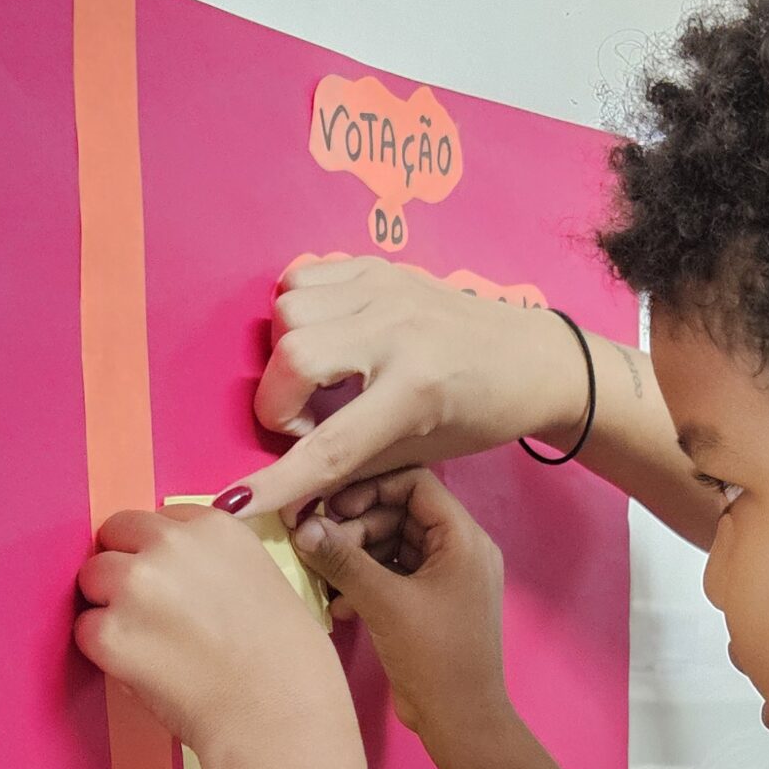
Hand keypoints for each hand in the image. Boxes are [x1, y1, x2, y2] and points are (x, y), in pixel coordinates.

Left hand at [75, 500, 338, 746]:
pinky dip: (104, 652)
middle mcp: (169, 544)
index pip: (157, 521)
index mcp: (214, 527)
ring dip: (109, 607)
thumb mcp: (264, 581)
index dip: (158, 554)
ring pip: (92, 579)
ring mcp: (134, 586)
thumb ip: (215, 566)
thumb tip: (183, 580)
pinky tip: (144, 670)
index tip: (170, 584)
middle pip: (114, 538)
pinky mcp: (109, 633)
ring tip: (149, 645)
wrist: (280, 715)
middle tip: (150, 615)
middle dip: (124, 570)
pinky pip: (85, 630)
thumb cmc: (290, 663)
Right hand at [231, 255, 589, 524]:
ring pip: (289, 310)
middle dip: (279, 401)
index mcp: (416, 390)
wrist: (531, 357)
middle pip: (293, 356)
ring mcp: (387, 290)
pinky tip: (327, 340)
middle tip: (310, 422)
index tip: (236, 502)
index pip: (330, 444)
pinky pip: (304, 276)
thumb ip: (350, 467)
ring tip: (320, 379)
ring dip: (287, 353)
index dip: (279, 480)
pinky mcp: (379, 266)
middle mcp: (397, 331)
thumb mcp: (421, 453)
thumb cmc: (480, 415)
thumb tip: (287, 492)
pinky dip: (299, 311)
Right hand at [293, 469, 508, 758]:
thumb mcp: (384, 602)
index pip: (416, 483)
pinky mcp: (430, 604)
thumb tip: (301, 526)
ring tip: (325, 579)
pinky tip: (339, 605)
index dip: (371, 489)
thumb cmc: (434, 657)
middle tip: (321, 548)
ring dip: (356, 558)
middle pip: (400, 514)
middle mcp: (460, 551)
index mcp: (464, 538)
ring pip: (392, 546)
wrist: (460, 721)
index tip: (331, 507)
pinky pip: (394, 576)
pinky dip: (366, 583)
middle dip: (357, 528)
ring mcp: (445, 579)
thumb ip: (342, 559)